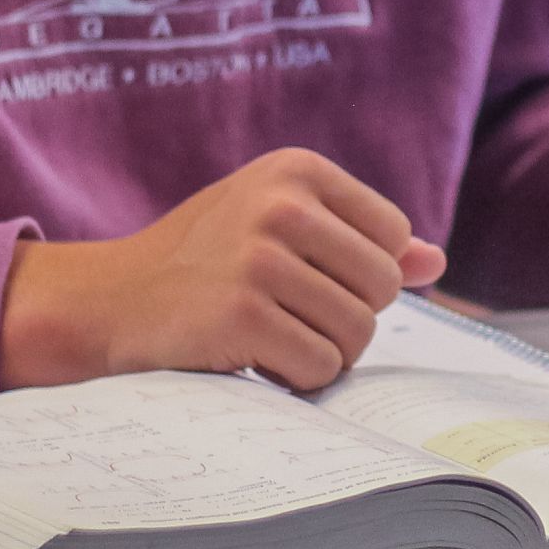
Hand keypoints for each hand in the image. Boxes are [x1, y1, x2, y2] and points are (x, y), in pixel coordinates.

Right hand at [0, 149, 445, 391]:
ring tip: (279, 337)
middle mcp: (281, 206)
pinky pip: (321, 367)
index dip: (363, 271)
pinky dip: (301, 378)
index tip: (312, 277)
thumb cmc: (207, 260)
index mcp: (297, 170)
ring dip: (327, 352)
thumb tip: (435, 263)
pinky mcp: (242, 316)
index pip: (394, 235)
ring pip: (358, 331)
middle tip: (294, 316)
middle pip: (383, 286)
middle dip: (350, 315)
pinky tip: (261, 360)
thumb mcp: (277, 224)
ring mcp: (259, 261)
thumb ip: (357, 238)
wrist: (113, 298)